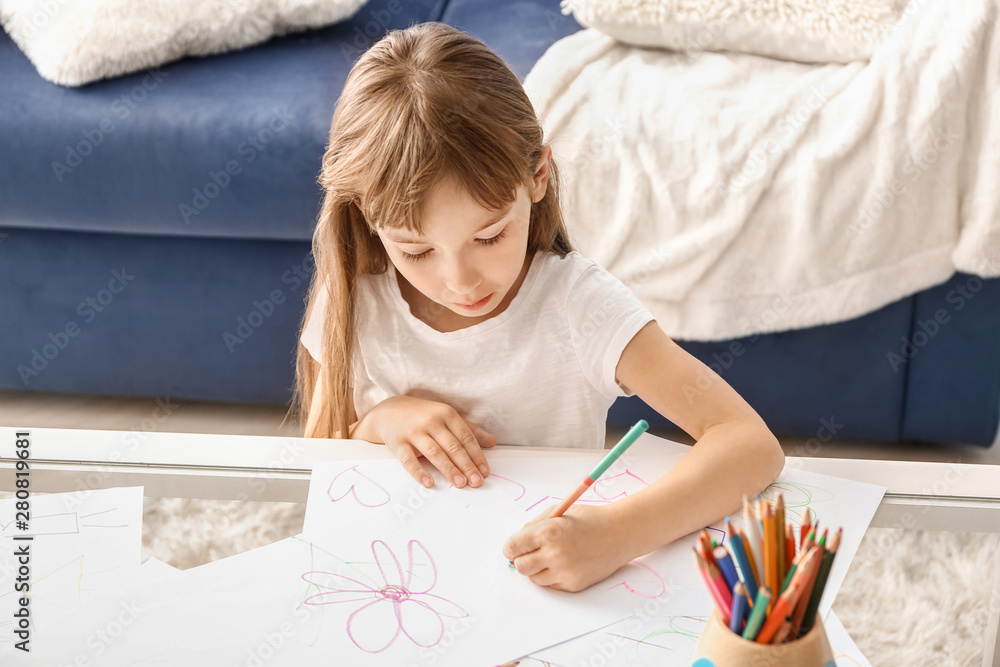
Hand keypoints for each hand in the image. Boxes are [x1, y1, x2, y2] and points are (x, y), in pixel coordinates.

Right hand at [366, 395, 496, 488]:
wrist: (388, 410)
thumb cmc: (422, 415)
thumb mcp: (446, 417)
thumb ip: (469, 430)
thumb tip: (492, 441)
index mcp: (446, 414)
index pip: (466, 438)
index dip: (477, 455)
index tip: (485, 472)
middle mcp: (431, 421)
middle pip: (453, 447)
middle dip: (466, 466)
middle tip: (476, 482)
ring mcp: (414, 432)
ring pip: (435, 453)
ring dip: (449, 470)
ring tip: (460, 484)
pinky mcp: (398, 443)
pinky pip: (409, 460)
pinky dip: (419, 472)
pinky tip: (429, 483)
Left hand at [501, 503, 633, 591]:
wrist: (619, 534)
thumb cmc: (588, 520)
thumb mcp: (558, 512)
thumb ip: (533, 526)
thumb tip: (514, 545)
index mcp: (548, 532)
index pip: (513, 547)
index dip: (510, 548)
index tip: (513, 548)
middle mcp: (555, 554)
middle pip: (520, 567)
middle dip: (521, 559)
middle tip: (529, 553)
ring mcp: (565, 572)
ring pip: (534, 578)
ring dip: (537, 568)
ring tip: (551, 555)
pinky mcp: (573, 585)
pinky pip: (551, 585)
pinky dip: (552, 575)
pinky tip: (565, 563)